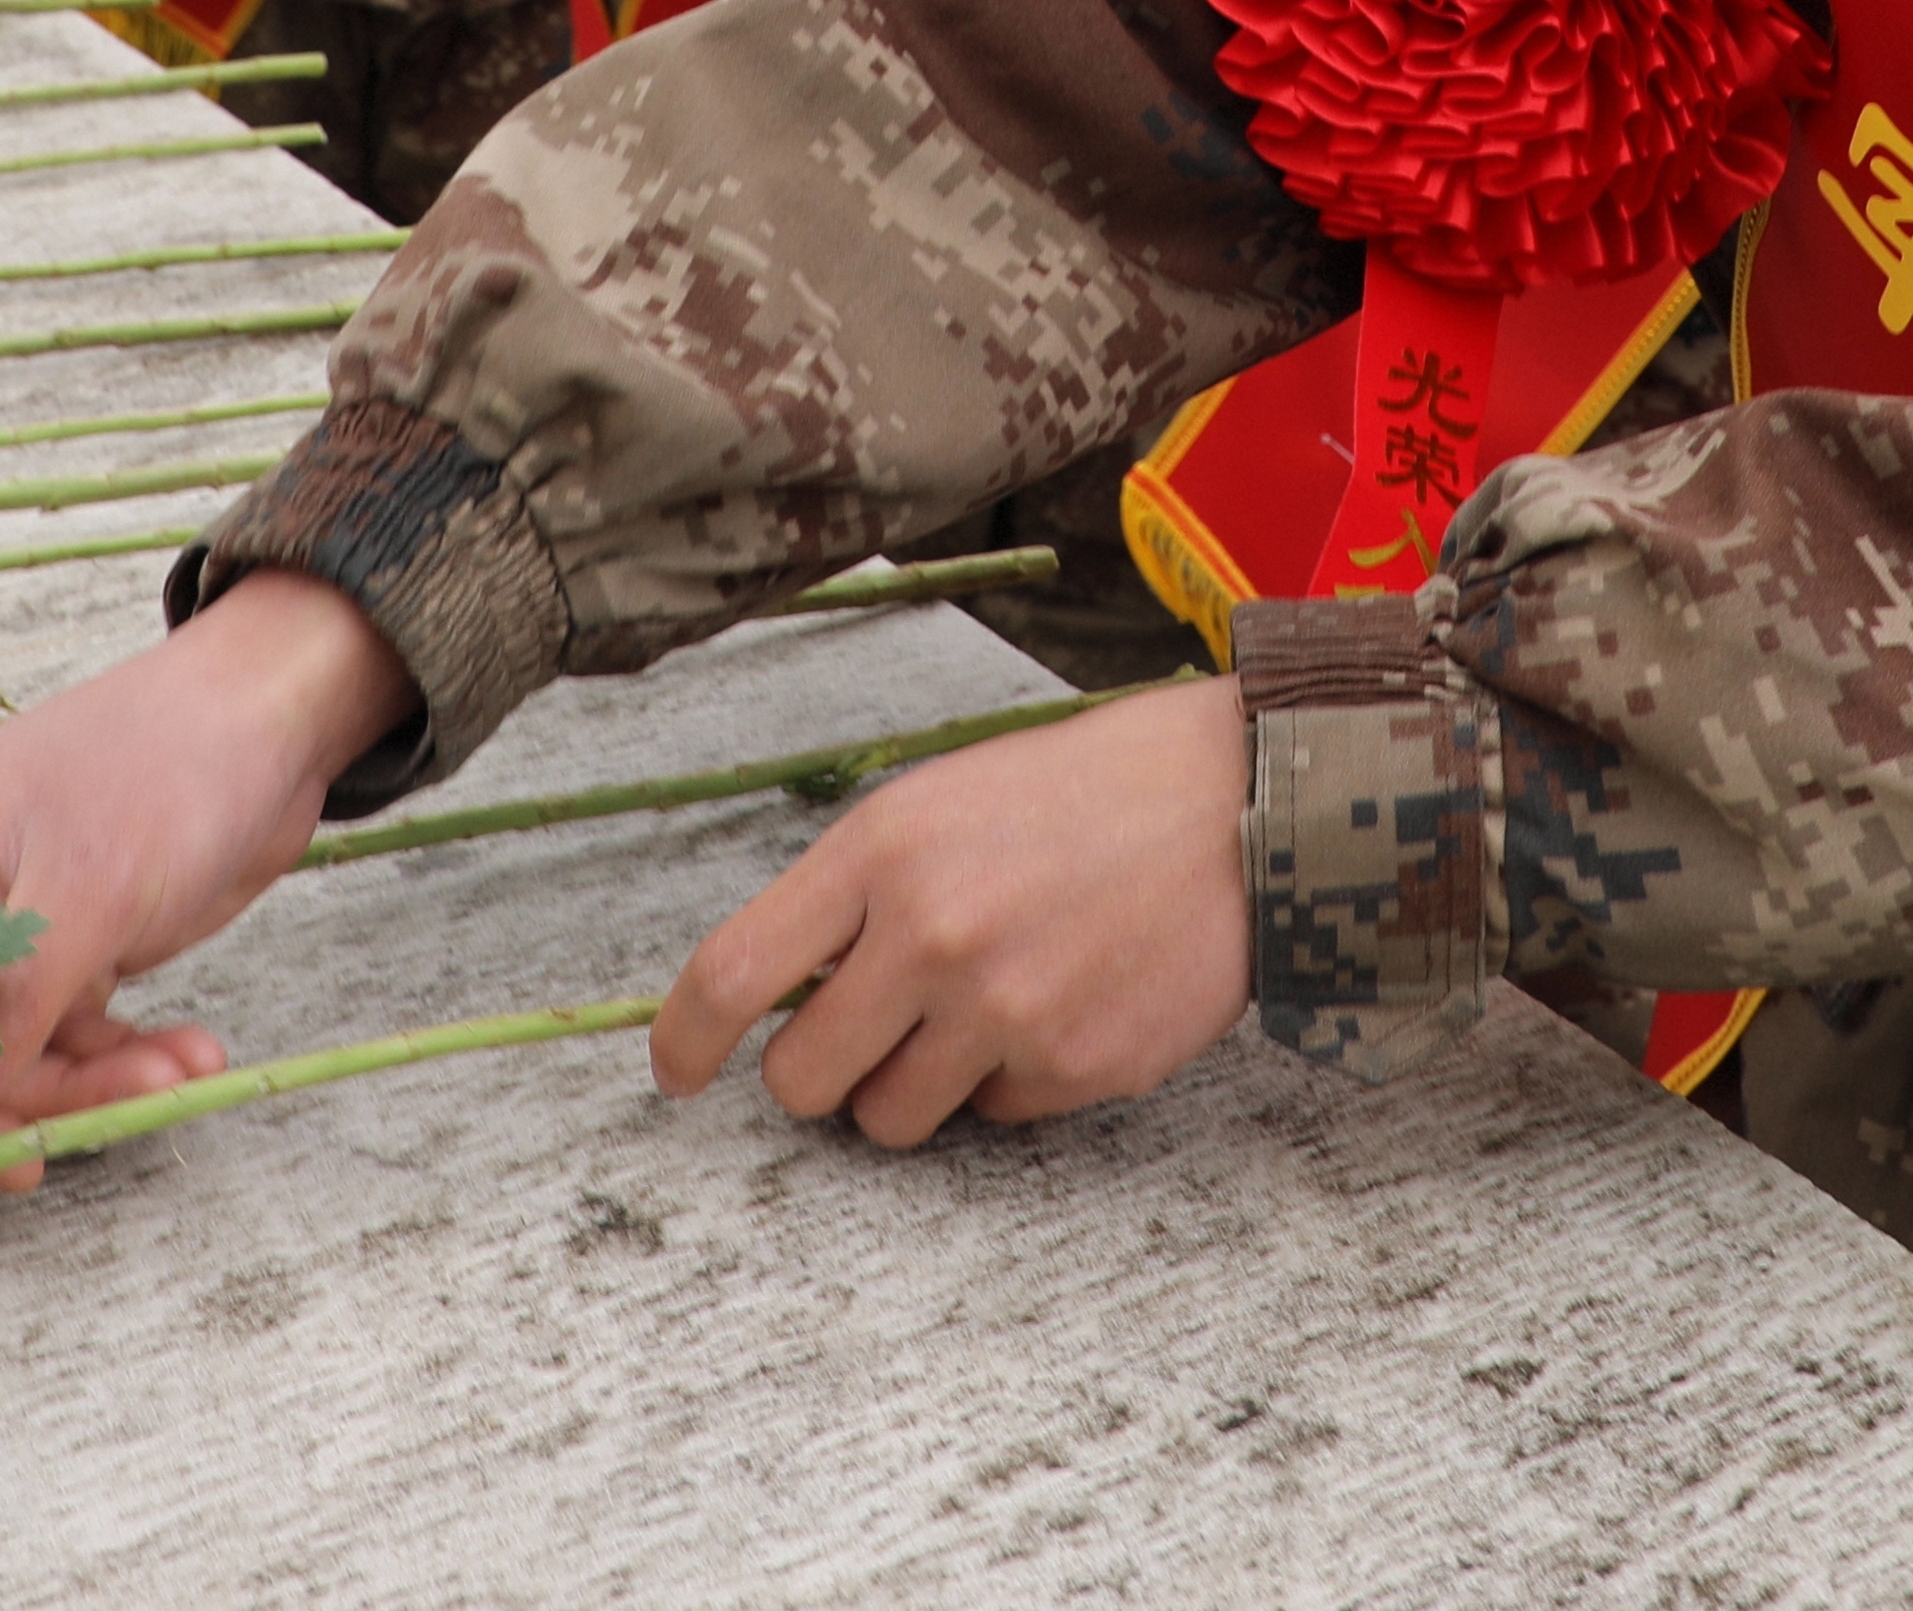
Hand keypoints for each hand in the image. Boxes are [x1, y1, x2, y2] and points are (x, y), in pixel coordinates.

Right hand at [0, 572, 413, 1269]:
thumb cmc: (171, 762)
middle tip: (42, 1168)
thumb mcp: (89, 885)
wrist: (277, 711)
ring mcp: (4, 928)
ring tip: (173, 1076)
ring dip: (84, 1089)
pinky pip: (70, 1040)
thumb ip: (8, 1008)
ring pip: (9, 1063)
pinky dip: (121, 1061)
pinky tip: (190, 1056)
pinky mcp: (69, 951)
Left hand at [653, 678, 1247, 1151]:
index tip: (677, 1073)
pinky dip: (1011, 1078)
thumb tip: (783, 997)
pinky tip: (1062, 1001)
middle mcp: (932, 936)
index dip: (684, 1041)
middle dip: (817, 1073)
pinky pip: (996, 1115)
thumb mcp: (940, 803)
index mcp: (882, 852)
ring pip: (891, 1118)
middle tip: (860, 1039)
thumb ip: (854, 895)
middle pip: (802, 1080)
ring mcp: (1006, 1011)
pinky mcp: (1074, 1066)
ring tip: (978, 1008)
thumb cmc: (1080, 793)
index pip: (734, 974)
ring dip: (912, 1085)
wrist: (1235, 804)